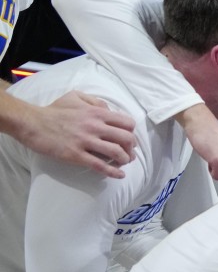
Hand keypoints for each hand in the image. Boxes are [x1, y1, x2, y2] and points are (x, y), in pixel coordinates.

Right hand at [20, 92, 136, 177]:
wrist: (32, 122)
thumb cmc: (54, 110)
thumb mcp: (75, 97)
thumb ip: (95, 101)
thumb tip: (110, 110)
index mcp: (96, 112)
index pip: (127, 123)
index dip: (131, 132)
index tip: (128, 139)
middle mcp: (95, 126)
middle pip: (126, 139)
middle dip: (131, 149)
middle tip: (128, 153)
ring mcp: (86, 141)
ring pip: (116, 153)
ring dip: (124, 160)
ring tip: (123, 163)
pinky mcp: (76, 155)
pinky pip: (100, 165)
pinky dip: (113, 172)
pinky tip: (119, 175)